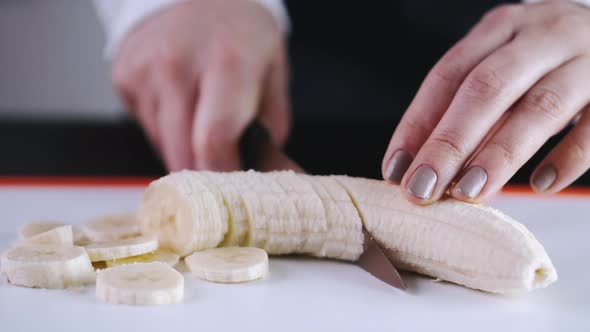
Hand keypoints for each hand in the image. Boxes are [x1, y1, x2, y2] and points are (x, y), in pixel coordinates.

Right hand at [111, 0, 289, 170]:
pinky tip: (180, 104)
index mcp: (226, 62)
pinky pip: (147, 127)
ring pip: (162, 144)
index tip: (231, 185)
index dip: (222, 174)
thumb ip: (271, 124)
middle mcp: (178, 65)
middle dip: (202, 172)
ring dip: (184, 148)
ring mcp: (145, 70)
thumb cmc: (239, 32)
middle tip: (219, 167)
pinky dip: (166, 129)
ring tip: (200, 119)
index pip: (214, 140)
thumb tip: (262, 169)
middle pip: (182, 152)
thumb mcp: (272, 70)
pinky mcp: (124, 77)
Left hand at [381, 1, 589, 204]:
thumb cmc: (546, 60)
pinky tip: (541, 185)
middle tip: (422, 189)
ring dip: (498, 155)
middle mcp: (542, 35)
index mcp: (501, 27)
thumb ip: (469, 105)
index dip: (417, 123)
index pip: (448, 75)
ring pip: (538, 107)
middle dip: (449, 143)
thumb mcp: (505, 66)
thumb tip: (422, 165)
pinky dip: (567, 158)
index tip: (396, 169)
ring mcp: (586, 58)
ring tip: (468, 192)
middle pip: (486, 88)